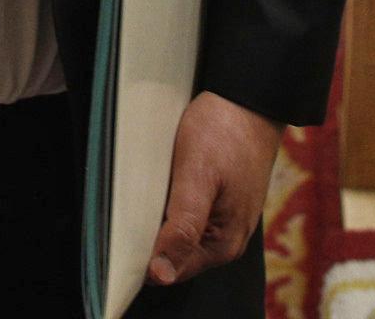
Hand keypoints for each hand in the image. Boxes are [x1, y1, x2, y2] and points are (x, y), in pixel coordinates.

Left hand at [146, 93, 280, 289]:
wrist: (248, 99)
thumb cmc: (224, 133)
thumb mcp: (197, 178)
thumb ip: (182, 228)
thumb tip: (162, 275)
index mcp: (223, 245)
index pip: (169, 271)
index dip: (143, 254)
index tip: (126, 227)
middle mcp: (226, 240)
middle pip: (173, 252)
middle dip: (152, 233)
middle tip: (142, 197)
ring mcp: (225, 220)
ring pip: (177, 232)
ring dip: (160, 216)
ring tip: (155, 185)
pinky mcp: (220, 201)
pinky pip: (187, 213)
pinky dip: (171, 201)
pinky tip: (167, 180)